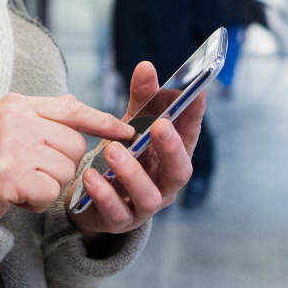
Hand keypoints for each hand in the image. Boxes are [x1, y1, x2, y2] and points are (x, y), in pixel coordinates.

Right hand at [0, 94, 132, 220]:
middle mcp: (15, 119)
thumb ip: (42, 117)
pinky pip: (51, 192)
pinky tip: (16, 197)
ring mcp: (12, 146)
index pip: (72, 109)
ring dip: (49, 186)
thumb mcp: (7, 127)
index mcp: (16, 104)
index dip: (102, 122)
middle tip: (32, 173)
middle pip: (75, 146)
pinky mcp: (10, 175)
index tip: (126, 132)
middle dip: (62, 167)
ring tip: (20, 184)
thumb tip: (81, 107)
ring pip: (66, 171)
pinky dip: (38, 202)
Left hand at [67, 61, 205, 239]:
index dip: (195, 118)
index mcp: (171, 158)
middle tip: (159, 126)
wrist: (89, 197)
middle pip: (179, 171)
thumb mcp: (129, 124)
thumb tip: (146, 66)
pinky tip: (90, 176)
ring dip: (132, 172)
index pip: (190, 137)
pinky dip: (104, 194)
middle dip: (171, 149)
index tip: (197, 93)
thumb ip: (140, 98)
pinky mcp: (119, 221)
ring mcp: (144, 206)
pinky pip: (116, 212)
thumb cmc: (119, 156)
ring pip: (149, 196)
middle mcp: (164, 184)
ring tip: (112, 150)